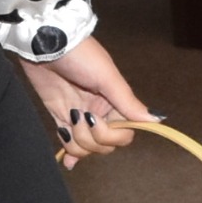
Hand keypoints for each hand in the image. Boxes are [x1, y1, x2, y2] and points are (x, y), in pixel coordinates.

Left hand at [19, 36, 150, 168]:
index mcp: (115, 102)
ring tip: (68, 121)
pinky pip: (69, 143)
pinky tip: (67, 158)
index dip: (113, 135)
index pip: (125, 134)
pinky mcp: (60, 116)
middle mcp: (100, 112)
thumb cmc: (80, 55)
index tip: (99, 120)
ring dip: (77, 142)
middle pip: (105, 145)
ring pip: (86, 148)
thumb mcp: (107, 77)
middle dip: (92, 138)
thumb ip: (128, 102)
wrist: (45, 44)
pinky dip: (70, 152)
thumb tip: (156, 119)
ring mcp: (79, 116)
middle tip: (79, 115)